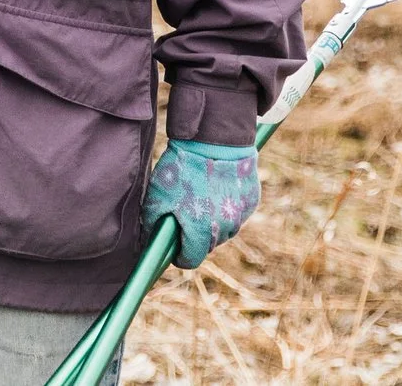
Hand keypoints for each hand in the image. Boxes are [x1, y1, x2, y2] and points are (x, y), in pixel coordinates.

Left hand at [144, 139, 259, 267]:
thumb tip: (150, 241)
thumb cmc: (182, 170)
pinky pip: (236, 213)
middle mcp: (224, 229)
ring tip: (201, 199)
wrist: (213, 141)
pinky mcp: (251, 202)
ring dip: (213, 224)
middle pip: (208, 246)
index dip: (179, 256)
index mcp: (200, 232)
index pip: (190, 260)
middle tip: (185, 216)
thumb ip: (152, 224)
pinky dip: (226, 208)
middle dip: (196, 238)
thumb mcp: (157, 196)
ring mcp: (240, 216)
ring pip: (224, 231)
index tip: (173, 247)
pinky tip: (216, 190)